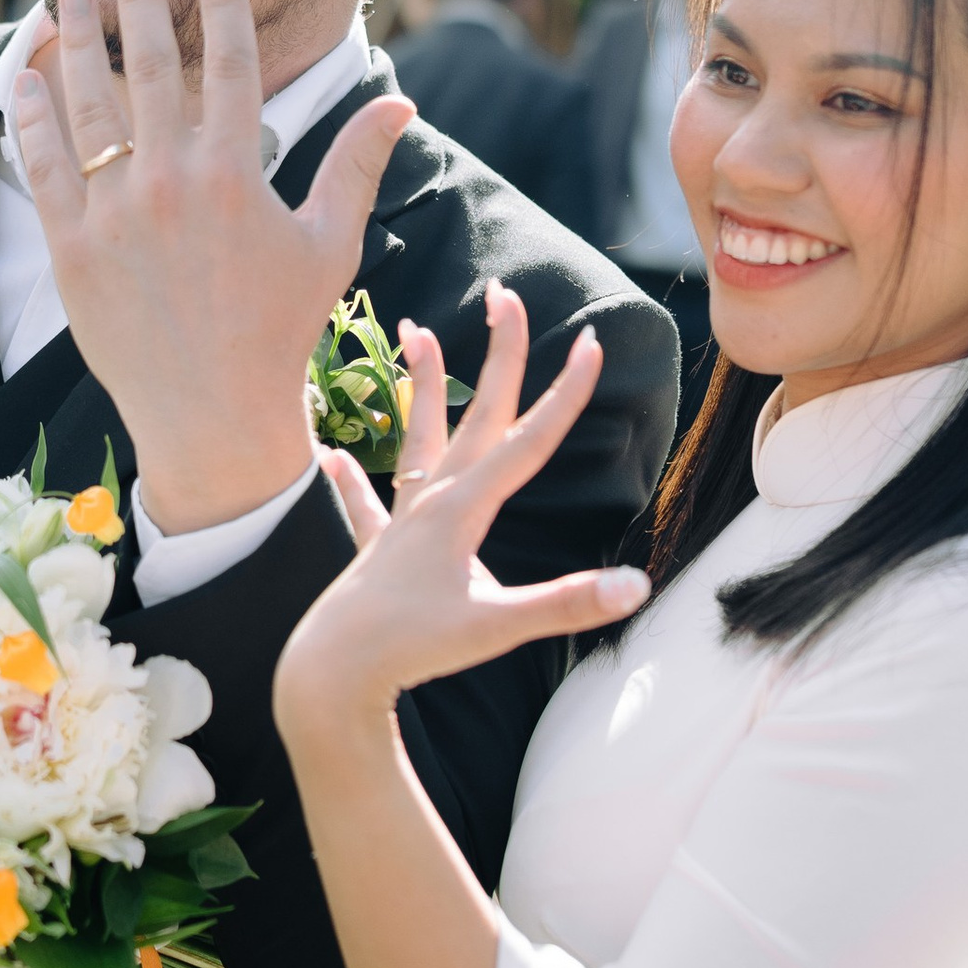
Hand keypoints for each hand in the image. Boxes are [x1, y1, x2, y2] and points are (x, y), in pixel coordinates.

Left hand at [12, 0, 413, 533]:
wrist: (214, 417)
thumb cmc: (279, 329)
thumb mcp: (329, 243)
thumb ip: (356, 164)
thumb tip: (400, 102)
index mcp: (237, 176)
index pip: (230, 63)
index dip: (221, 1)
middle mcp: (172, 184)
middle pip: (148, 65)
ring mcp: (114, 215)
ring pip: (88, 105)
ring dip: (78, 41)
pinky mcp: (71, 248)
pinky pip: (43, 166)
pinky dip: (32, 116)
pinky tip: (28, 75)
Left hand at [276, 286, 647, 741]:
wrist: (333, 672)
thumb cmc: (413, 648)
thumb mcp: (498, 628)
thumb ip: (567, 603)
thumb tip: (636, 586)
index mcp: (464, 509)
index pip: (528, 439)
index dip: (565, 392)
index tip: (591, 343)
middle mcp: (431, 501)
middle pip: (476, 416)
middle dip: (498, 355)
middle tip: (505, 295)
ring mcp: (401, 522)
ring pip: (416, 438)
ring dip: (420, 386)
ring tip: (413, 333)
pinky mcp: (375, 551)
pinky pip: (363, 505)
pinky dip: (349, 479)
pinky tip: (330, 454)